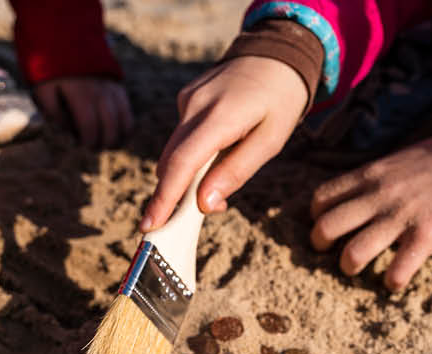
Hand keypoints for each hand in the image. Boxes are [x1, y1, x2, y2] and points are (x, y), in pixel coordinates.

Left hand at [33, 76, 132, 148]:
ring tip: (109, 145)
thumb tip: (65, 128)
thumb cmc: (51, 69)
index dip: (89, 141)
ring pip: (123, 119)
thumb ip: (51, 110)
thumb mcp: (42, 88)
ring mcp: (111, 87)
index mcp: (80, 94)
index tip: (83, 146)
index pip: (90, 126)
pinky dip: (126, 124)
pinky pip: (127, 109)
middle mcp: (100, 91)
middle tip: (95, 149)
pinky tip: (119, 134)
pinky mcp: (117, 85)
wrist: (67, 39)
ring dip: (118, 136)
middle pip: (110, 126)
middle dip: (104, 142)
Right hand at [141, 56, 307, 230]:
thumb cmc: (280, 99)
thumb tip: (204, 204)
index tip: (150, 224)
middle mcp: (194, 105)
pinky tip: (216, 148)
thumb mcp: (271, 140)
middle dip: (173, 194)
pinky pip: (180, 136)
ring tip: (215, 179)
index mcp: (220, 116)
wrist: (278, 51)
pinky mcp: (185, 98)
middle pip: (171, 161)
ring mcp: (186, 100)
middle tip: (190, 216)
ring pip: (173, 151)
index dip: (164, 198)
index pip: (181, 164)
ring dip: (185, 173)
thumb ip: (236, 171)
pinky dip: (191, 153)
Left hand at [309, 131, 431, 289]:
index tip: (324, 223)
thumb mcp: (394, 162)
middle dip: (319, 245)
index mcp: (370, 176)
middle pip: (326, 228)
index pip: (321, 199)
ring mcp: (401, 217)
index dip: (316, 217)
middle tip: (327, 252)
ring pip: (353, 253)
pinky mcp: (426, 235)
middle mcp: (379, 196)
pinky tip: (394, 280)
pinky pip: (397, 270)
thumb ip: (370, 181)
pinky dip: (391, 282)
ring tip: (353, 267)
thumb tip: (347, 200)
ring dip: (348, 266)